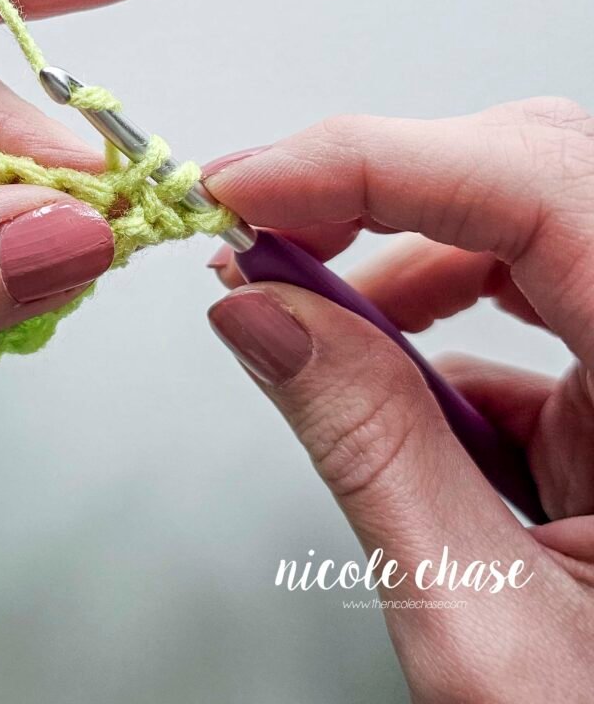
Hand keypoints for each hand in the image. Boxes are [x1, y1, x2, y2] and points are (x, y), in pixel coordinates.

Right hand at [203, 99, 593, 701]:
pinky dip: (429, 325)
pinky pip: (525, 304)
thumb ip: (368, 448)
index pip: (536, 189)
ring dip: (396, 257)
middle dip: (375, 185)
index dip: (372, 164)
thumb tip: (260, 317)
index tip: (248, 189)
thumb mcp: (484, 621)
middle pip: (533, 175)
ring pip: (521, 226)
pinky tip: (384, 388)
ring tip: (303, 312)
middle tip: (260, 224)